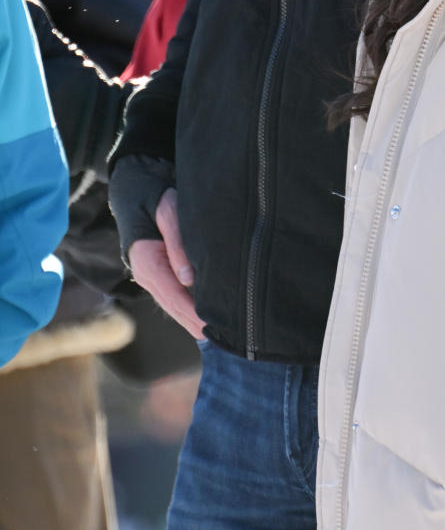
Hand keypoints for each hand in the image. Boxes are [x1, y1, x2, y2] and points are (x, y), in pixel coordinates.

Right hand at [129, 188, 204, 339]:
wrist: (136, 188)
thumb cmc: (155, 196)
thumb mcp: (168, 211)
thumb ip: (177, 242)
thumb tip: (188, 279)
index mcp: (147, 263)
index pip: (174, 296)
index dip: (194, 314)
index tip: (212, 329)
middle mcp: (147, 274)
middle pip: (175, 306)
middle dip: (196, 324)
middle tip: (223, 341)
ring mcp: (152, 275)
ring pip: (175, 304)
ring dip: (194, 319)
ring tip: (218, 336)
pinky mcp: (160, 271)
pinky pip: (176, 294)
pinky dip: (190, 307)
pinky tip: (206, 316)